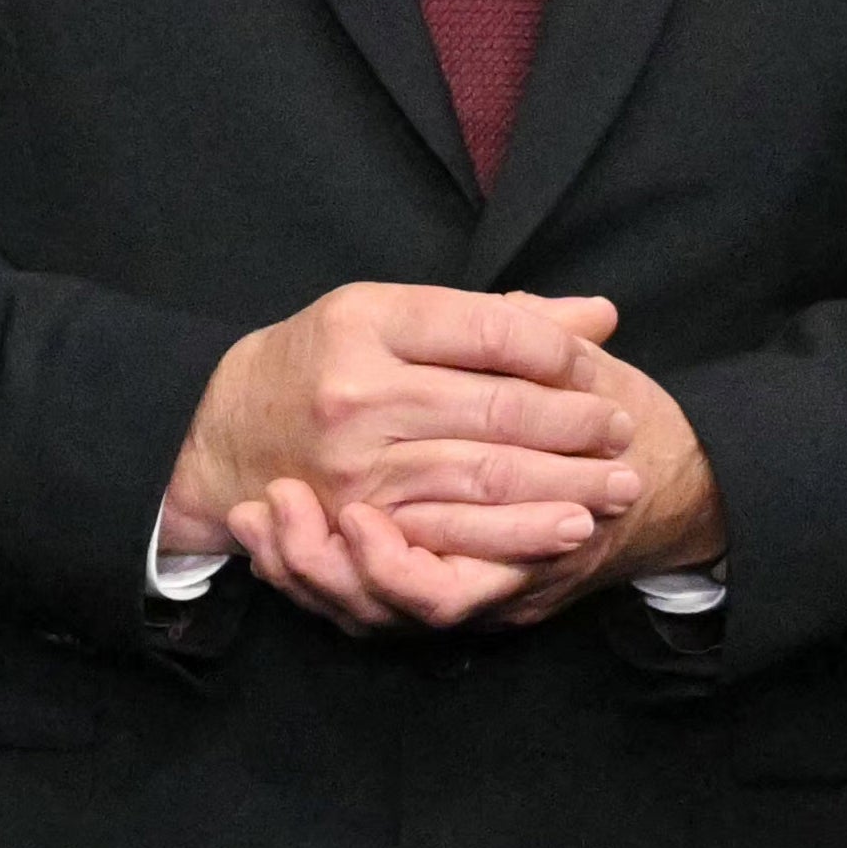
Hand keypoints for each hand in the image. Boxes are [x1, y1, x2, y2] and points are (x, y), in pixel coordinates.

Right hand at [163, 285, 703, 629]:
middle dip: (580, 424)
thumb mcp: (385, 316)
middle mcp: (356, 389)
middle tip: (624, 433)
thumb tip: (600, 315)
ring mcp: (354, 460)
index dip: (561, 352)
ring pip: (489, 473)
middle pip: (501, 406)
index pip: (494, 329)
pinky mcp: (355, 518)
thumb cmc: (320, 363)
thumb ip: (490, 318)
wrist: (222, 433)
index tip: (596, 368)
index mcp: (365, 320)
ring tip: (618, 483)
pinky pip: (456, 531)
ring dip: (569, 482)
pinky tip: (564, 527)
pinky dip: (520, 532)